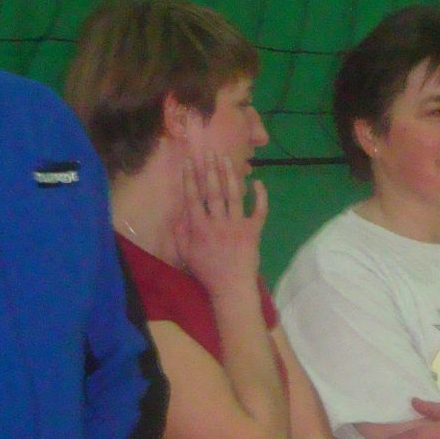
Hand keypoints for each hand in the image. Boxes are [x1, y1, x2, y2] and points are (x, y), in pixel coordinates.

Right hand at [175, 153, 266, 294]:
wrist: (231, 287)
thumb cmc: (207, 271)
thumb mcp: (185, 253)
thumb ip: (180, 232)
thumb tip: (178, 212)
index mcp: (199, 227)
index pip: (193, 197)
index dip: (190, 178)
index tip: (189, 161)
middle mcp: (217, 222)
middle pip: (213, 191)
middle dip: (210, 169)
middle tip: (210, 151)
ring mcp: (237, 225)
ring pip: (234, 195)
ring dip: (231, 175)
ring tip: (227, 158)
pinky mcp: (254, 231)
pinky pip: (259, 210)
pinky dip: (260, 196)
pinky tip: (258, 182)